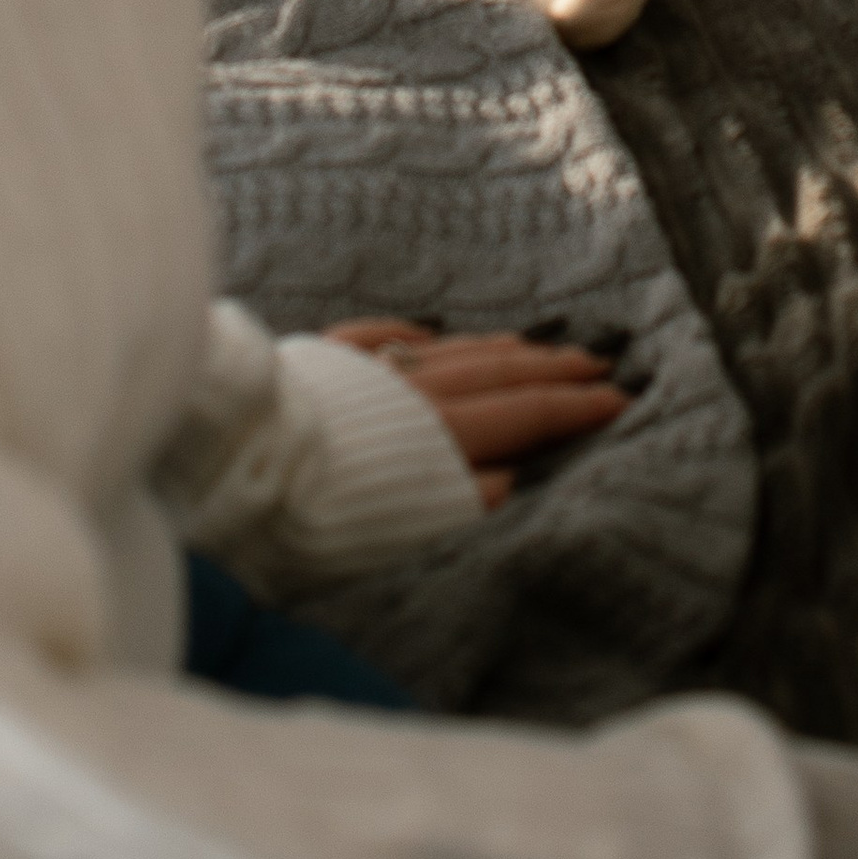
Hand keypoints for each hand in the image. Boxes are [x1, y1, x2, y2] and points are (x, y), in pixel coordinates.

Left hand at [328, 320, 626, 509]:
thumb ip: (460, 502)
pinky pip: (382, 340)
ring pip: (451, 351)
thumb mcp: (401, 526)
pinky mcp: (327, 363)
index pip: (525, 415)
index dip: (576, 407)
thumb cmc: (316, 519)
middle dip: (553, 367)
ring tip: (537, 343)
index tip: (622, 396)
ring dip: (500, 348)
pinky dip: (414, 337)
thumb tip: (509, 480)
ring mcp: (372, 371)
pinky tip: (431, 332)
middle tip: (600, 358)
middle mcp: (416, 393)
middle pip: (498, 374)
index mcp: (442, 435)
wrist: (235, 469)